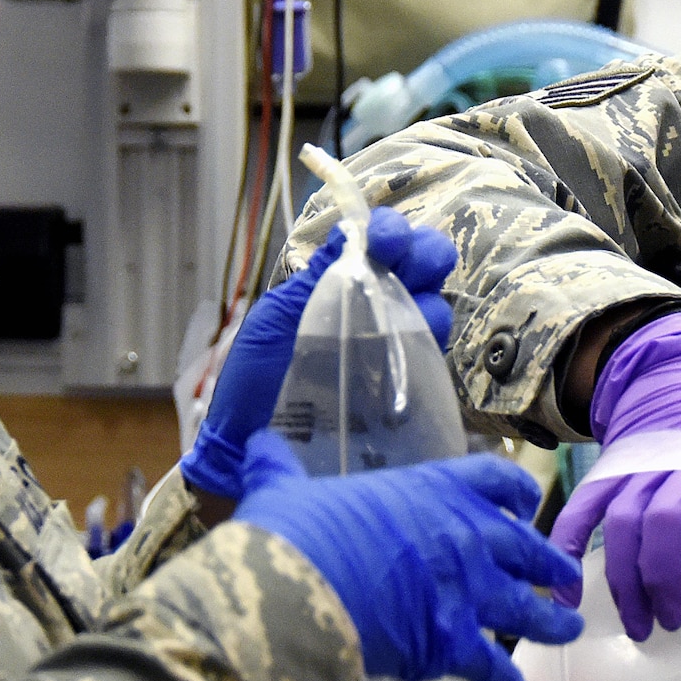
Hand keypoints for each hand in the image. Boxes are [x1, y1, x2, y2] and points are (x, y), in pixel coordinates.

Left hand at [181, 209, 456, 500]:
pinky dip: (429, 339)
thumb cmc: (251, 382)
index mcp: (336, 286)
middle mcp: (370, 311)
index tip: (386, 239)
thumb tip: (351, 231)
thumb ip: (314, 280)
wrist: (247, 449)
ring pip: (432, 307)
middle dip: (425, 253)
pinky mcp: (401, 388)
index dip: (391, 232)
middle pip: (419, 268)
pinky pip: (429, 355)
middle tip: (411, 259)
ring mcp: (389, 349)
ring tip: (417, 305)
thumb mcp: (275, 321)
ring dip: (430, 297)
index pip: (378, 246)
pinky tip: (419, 337)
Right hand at [232, 430, 583, 680]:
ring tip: (569, 630)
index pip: (491, 480)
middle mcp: (463, 536)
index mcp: (430, 491)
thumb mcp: (283, 489)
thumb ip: (278, 469)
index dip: (513, 493)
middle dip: (548, 564)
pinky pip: (493, 669)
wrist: (299, 589)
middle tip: (566, 577)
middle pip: (523, 548)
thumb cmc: (294, 532)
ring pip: (526, 608)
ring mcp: (466, 591)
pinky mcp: (454, 644)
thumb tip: (256, 446)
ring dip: (550, 622)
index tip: (526, 504)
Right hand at [550, 311, 680, 639]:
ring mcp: (642, 463)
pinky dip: (570, 545)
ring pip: (623, 522)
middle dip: (664, 577)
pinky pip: (584, 507)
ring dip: (624, 578)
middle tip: (671, 622)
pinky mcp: (612, 467)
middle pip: (666, 520)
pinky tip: (569, 585)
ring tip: (638, 624)